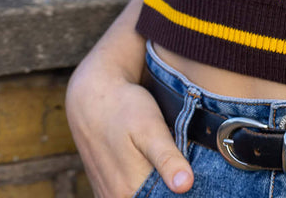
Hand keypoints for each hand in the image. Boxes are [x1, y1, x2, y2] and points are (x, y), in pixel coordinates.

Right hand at [66, 46, 193, 197]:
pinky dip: (146, 184)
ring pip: (144, 196)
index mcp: (128, 190)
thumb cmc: (125, 108)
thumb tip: (186, 185)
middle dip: (171, 186)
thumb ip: (167, 159)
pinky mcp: (106, 188)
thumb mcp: (150, 128)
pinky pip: (132, 193)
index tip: (193, 174)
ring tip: (172, 161)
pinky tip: (153, 164)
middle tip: (183, 163)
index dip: (184, 189)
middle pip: (156, 197)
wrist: (93, 97)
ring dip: (159, 185)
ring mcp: (109, 195)